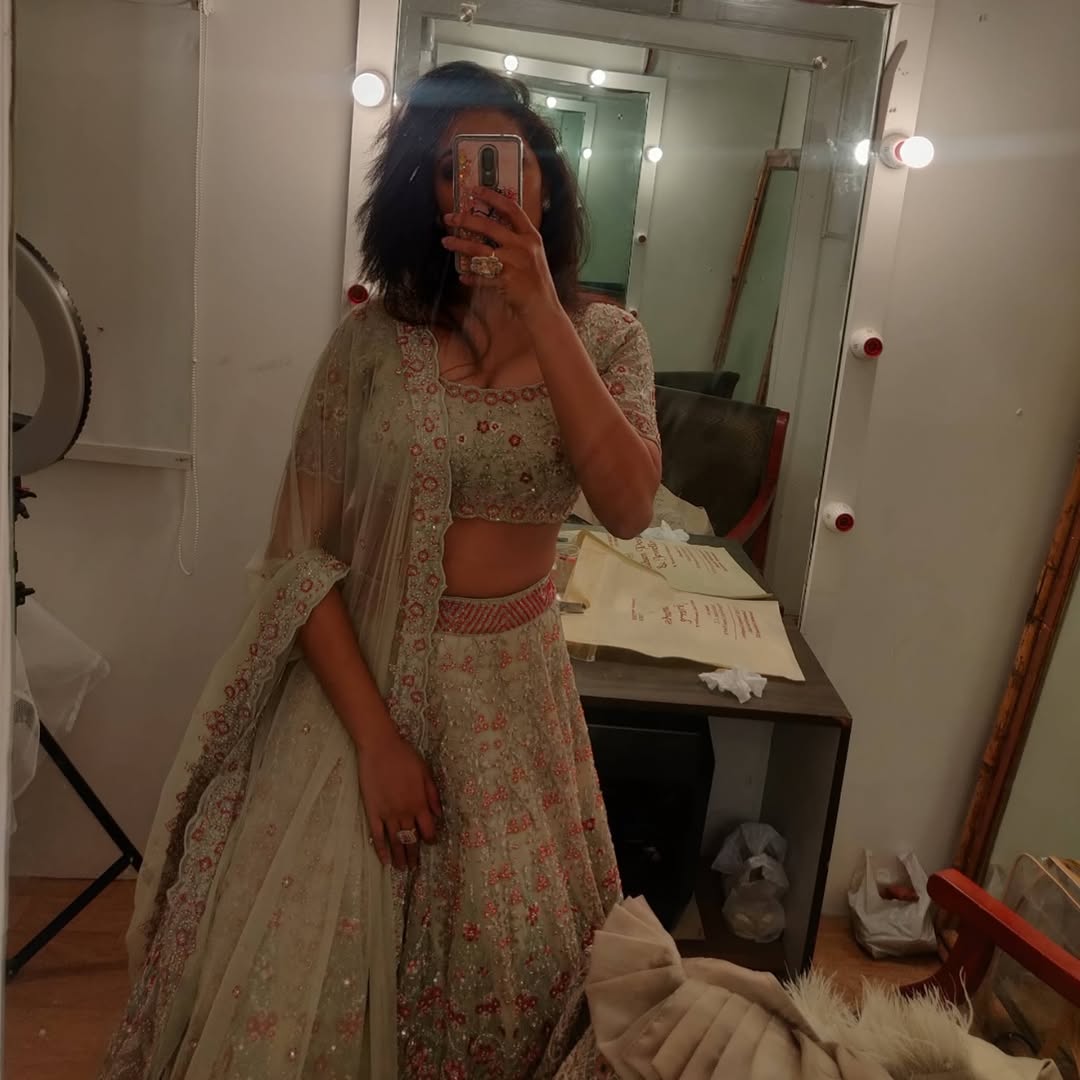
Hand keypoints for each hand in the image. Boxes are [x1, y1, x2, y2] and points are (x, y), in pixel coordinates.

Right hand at [357, 729, 440, 870]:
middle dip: (414, 854)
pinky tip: (384, 860)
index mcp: (420, 803)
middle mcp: (405, 813)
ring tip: (401, 868)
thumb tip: (439, 814)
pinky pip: (377, 835)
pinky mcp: (372, 812)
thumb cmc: (405, 757)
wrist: (380, 748)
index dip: (430, 839)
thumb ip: (433, 795)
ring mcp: (388, 814)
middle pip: (412, 839)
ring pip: (395, 841)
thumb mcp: (426, 773)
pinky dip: (380, 850)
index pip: (428, 829)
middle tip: (414, 866)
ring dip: (399, 857)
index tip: (430, 843)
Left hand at [442, 189, 560, 323]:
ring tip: (446, 241)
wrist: (542, 307)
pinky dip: (470, 276)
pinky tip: (462, 276)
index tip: (475, 191)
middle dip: (466, 219)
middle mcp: (522, 247)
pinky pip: (481, 275)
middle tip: (450, 218)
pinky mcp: (505, 281)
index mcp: (531, 236)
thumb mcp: (534, 254)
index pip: (511, 209)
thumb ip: (517, 240)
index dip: (492, 197)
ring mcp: (513, 263)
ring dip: (460, 244)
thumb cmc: (536, 280)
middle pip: (489, 226)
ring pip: (479, 249)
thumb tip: (493, 227)